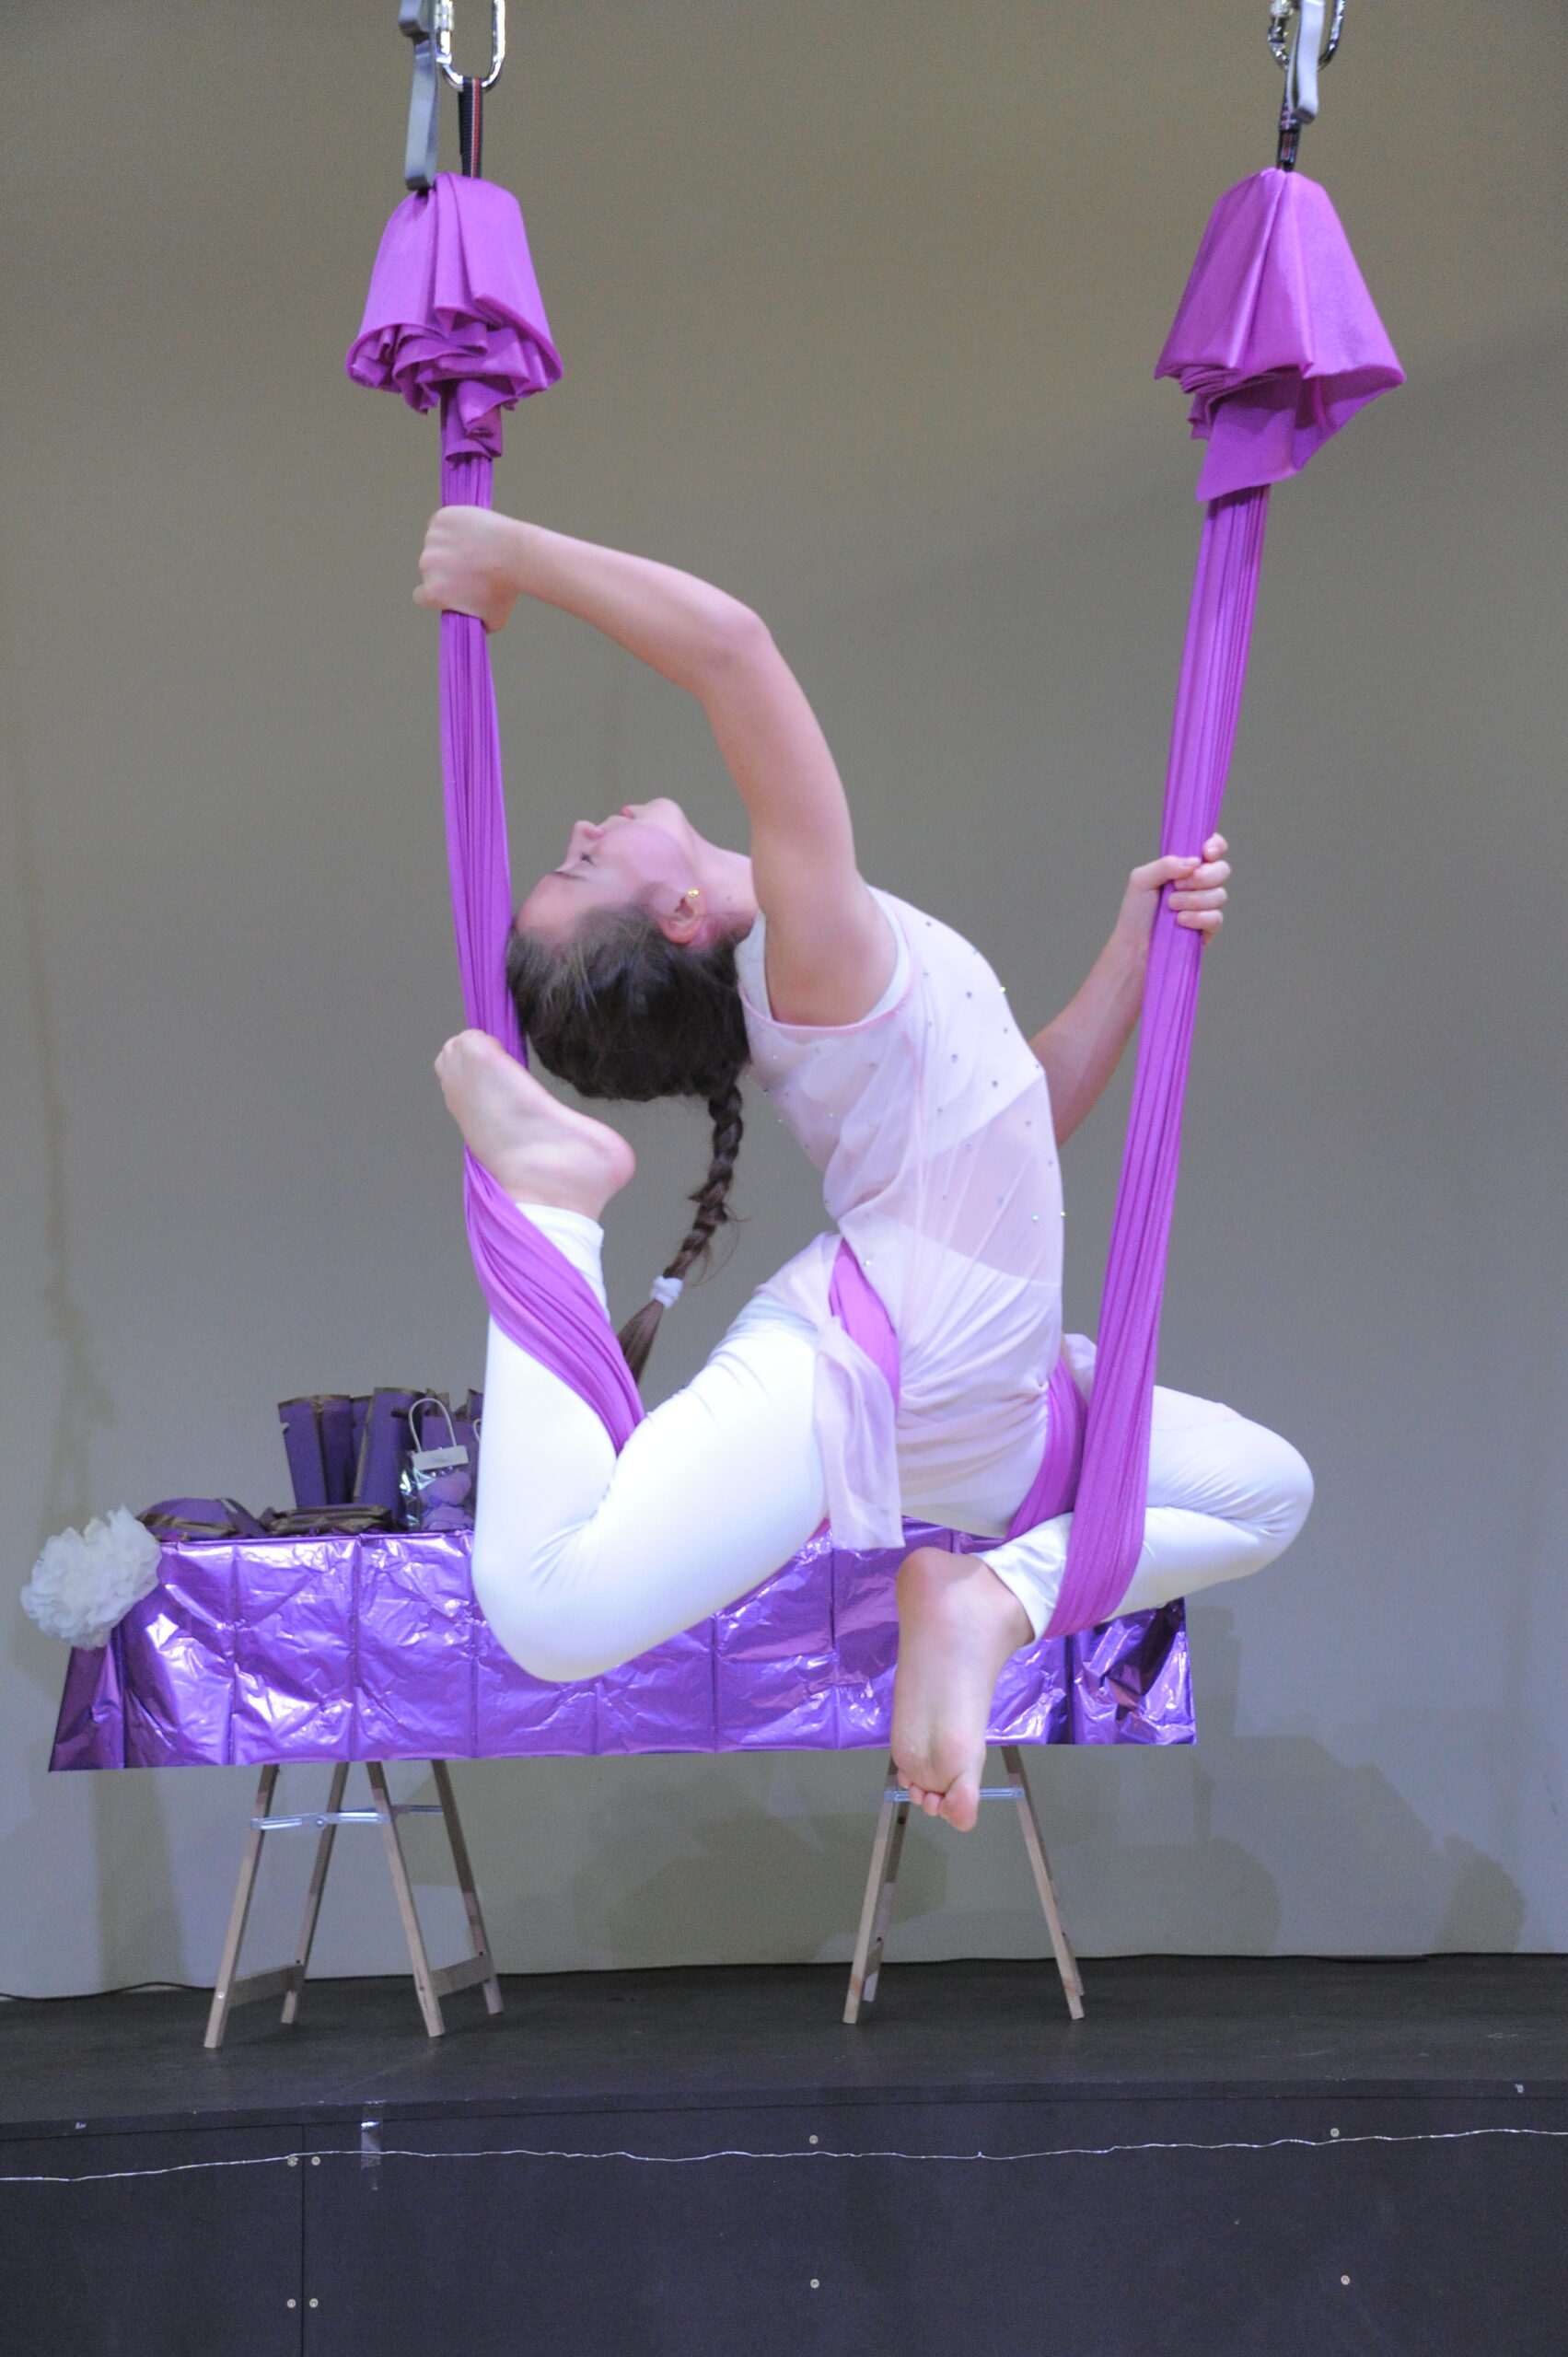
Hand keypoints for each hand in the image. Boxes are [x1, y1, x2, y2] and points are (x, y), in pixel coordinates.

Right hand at [414, 506, 527, 632]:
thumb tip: (470, 623)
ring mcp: (432, 540)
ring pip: (435, 544)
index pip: (423, 596)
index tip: (450, 589)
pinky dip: (452, 525)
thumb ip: (474, 623)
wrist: (515, 554)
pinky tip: (471, 532)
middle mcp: (426, 565)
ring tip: (475, 548)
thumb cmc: (505, 590)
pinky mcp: (441, 519)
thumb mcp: (492, 621)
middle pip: (430, 568)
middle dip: (446, 568)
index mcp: (433, 592)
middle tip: (472, 566)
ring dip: (448, 546)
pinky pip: (441, 523)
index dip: (437, 593)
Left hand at [1113, 833, 1230, 954]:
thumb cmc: (1136, 911)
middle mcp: (1201, 884)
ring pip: (1219, 895)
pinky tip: (1180, 921)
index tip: (1206, 853)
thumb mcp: (1142, 880)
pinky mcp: (1209, 928)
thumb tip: (1194, 862)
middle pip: (1222, 870)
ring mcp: (1207, 906)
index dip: (1215, 846)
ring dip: (1193, 900)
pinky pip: (1216, 918)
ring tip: (1171, 906)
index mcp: (1187, 867)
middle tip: (1177, 885)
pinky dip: (1198, 918)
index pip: (1212, 848)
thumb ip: (1165, 864)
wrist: (1134, 944)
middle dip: (1203, 877)